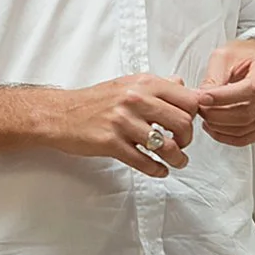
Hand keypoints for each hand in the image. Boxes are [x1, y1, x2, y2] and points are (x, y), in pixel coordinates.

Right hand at [54, 73, 204, 176]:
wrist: (60, 114)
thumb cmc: (94, 100)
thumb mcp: (127, 84)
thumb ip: (157, 85)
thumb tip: (183, 86)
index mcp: (143, 83)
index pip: (188, 99)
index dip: (194, 115)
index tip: (189, 123)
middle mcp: (135, 100)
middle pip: (183, 123)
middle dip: (187, 139)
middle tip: (182, 144)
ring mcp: (123, 122)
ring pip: (166, 146)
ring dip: (177, 158)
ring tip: (177, 161)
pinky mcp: (111, 143)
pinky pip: (143, 161)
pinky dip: (157, 170)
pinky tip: (159, 170)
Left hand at [196, 40, 254, 147]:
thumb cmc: (244, 56)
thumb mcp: (224, 56)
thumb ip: (213, 77)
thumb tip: (201, 98)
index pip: (250, 89)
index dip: (223, 97)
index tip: (202, 98)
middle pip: (246, 112)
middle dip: (216, 114)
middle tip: (199, 107)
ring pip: (245, 128)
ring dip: (219, 126)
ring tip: (205, 115)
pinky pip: (247, 138)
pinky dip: (226, 137)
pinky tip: (214, 127)